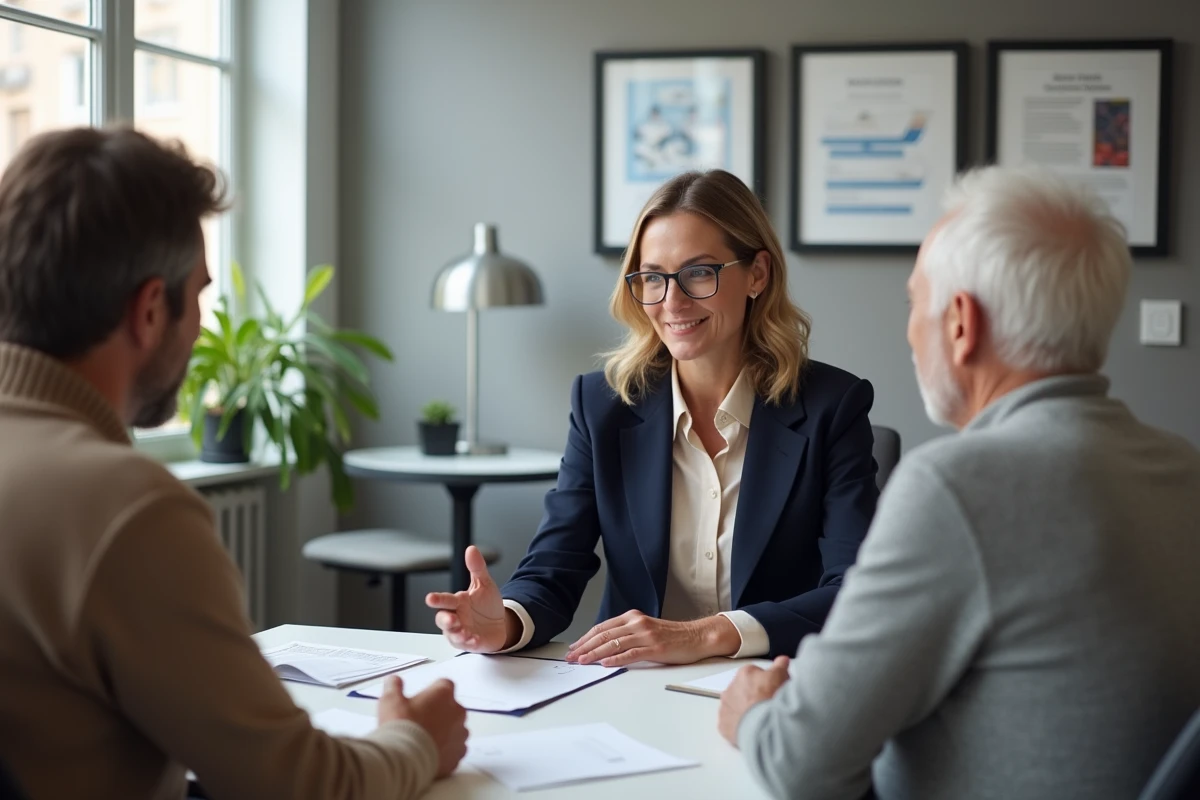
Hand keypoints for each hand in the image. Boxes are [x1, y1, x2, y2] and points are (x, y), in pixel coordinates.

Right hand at [377, 675, 467, 777]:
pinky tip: (432, 752)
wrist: (406, 758)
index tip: (423, 700)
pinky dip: (448, 750)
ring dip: (446, 731)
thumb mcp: (391, 701)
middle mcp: (457, 711)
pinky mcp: (459, 753)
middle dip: (440, 713)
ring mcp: (460, 733)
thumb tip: (393, 680)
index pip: (444, 685)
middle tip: (421, 721)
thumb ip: (394, 686)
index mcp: (443, 694)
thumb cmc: (401, 726)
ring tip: (426, 739)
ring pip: (456, 728)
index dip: (433, 692)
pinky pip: (457, 748)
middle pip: (452, 707)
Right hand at [425, 546, 516, 652]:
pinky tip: (474, 639)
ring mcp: (462, 632)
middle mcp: (456, 617)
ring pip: (453, 635)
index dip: (437, 599)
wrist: (501, 623)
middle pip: (443, 620)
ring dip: (457, 634)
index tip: (430, 598)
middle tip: (451, 619)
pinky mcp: (471, 643)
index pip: (444, 600)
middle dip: (445, 620)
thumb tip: (471, 549)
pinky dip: (469, 643)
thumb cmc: (487, 605)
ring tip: (464, 632)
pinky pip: (467, 645)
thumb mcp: (484, 584)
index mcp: (457, 602)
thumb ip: (477, 568)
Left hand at [564, 610, 741, 666]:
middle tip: (571, 657)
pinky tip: (605, 664)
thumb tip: (603, 647)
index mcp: (632, 617)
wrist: (697, 637)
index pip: (602, 627)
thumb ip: (626, 634)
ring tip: (582, 661)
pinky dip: (616, 659)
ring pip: (614, 644)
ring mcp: (646, 635)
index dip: (585, 638)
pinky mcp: (655, 648)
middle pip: (604, 635)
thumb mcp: (645, 630)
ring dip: (595, 654)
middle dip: (585, 647)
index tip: (573, 648)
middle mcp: (637, 623)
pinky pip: (631, 654)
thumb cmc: (671, 636)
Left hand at [718, 656, 790, 745]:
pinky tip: (752, 728)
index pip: (754, 674)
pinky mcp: (724, 724)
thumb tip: (782, 660)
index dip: (766, 682)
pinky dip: (739, 726)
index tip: (772, 689)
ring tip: (760, 718)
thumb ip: (780, 666)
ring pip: (735, 706)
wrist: (764, 725)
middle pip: (743, 690)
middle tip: (767, 705)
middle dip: (753, 696)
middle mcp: (731, 688)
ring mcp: (726, 707)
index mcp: (744, 674)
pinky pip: (730, 723)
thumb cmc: (771, 700)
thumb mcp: (781, 677)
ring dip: (744, 710)